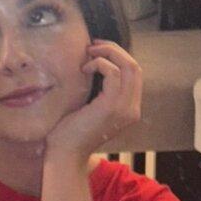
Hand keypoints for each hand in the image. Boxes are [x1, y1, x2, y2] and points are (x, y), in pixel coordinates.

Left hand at [46, 41, 141, 160]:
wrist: (66, 155)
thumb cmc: (71, 134)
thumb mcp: (91, 109)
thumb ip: (101, 92)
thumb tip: (96, 65)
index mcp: (129, 110)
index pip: (134, 75)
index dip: (119, 57)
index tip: (98, 50)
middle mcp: (132, 109)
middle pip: (135, 67)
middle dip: (115, 50)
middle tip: (94, 45)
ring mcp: (125, 108)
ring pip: (128, 66)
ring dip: (107, 53)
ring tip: (88, 53)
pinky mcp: (112, 106)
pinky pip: (113, 72)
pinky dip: (99, 64)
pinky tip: (84, 69)